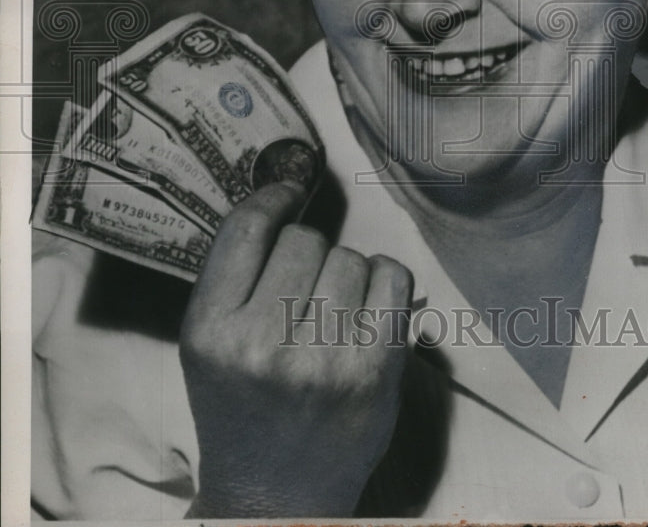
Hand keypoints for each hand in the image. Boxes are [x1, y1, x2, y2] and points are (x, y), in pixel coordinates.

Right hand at [179, 181, 412, 517]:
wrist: (276, 497)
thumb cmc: (242, 408)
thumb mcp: (209, 344)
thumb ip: (237, 275)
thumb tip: (286, 194)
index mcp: (211, 331)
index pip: (246, 229)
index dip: (273, 198)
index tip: (288, 194)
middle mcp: (263, 344)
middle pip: (305, 241)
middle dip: (308, 254)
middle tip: (303, 291)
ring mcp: (324, 358)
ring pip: (351, 257)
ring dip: (346, 271)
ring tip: (333, 309)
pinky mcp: (375, 371)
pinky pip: (394, 277)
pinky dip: (385, 279)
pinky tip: (369, 303)